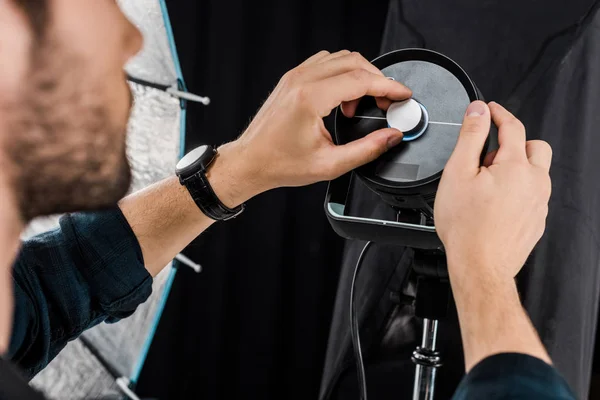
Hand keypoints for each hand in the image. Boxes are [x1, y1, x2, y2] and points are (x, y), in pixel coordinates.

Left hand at [211, 50, 411, 205]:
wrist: (250, 161)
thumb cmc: (279, 163)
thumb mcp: (329, 164)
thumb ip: (366, 150)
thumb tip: (391, 137)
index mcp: (310, 99)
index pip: (360, 80)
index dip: (388, 87)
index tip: (403, 94)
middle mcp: (301, 81)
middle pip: (354, 62)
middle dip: (377, 80)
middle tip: (386, 103)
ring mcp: (294, 76)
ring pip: (340, 58)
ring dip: (359, 76)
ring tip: (360, 105)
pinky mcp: (291, 79)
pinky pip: (325, 63)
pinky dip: (342, 74)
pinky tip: (343, 98)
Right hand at [434, 101, 551, 287]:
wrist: (480, 266)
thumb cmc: (467, 226)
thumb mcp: (458, 173)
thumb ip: (471, 137)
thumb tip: (478, 111)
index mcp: (515, 167)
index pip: (513, 127)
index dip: (499, 114)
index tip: (490, 110)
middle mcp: (535, 183)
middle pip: (534, 147)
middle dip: (514, 143)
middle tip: (488, 154)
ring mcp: (540, 203)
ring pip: (535, 172)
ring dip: (516, 168)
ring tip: (487, 184)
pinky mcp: (537, 221)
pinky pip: (533, 195)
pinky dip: (518, 190)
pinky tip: (495, 203)